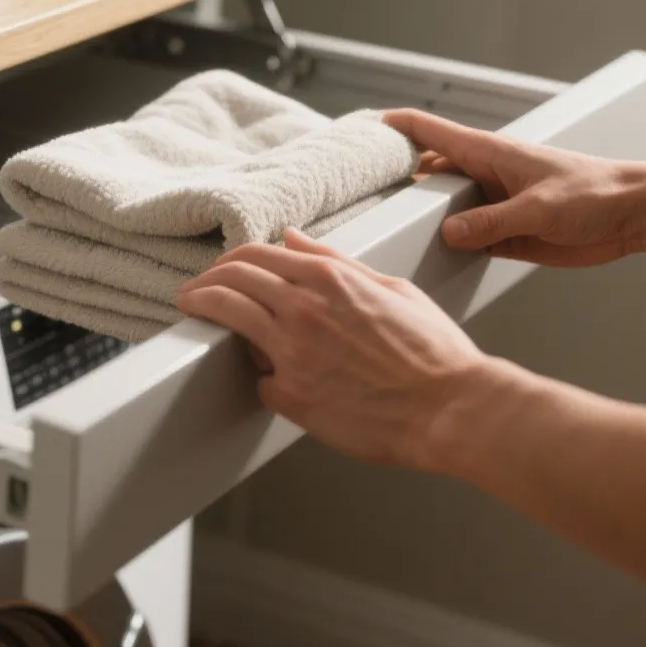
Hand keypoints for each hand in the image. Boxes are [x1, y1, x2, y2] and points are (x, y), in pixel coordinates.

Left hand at [177, 229, 488, 471]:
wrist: (453, 409)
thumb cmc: (434, 353)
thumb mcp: (391, 288)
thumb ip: (337, 261)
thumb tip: (292, 237)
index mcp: (330, 279)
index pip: (256, 255)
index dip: (227, 262)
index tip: (217, 272)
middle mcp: (304, 309)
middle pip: (230, 279)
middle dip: (203, 282)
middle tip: (192, 292)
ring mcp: (293, 353)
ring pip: (228, 315)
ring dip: (202, 308)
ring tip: (192, 311)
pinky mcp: (292, 396)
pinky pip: (259, 381)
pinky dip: (263, 379)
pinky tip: (270, 381)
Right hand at [385, 109, 645, 267]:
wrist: (634, 215)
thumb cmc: (597, 193)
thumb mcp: (539, 209)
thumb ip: (491, 222)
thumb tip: (449, 233)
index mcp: (489, 153)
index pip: (429, 131)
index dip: (394, 126)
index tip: (360, 128)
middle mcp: (484, 176)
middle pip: (427, 173)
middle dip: (396, 180)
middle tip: (360, 195)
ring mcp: (492, 204)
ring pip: (444, 209)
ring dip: (423, 219)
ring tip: (387, 230)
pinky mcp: (504, 232)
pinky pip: (466, 238)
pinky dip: (449, 246)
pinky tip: (432, 256)